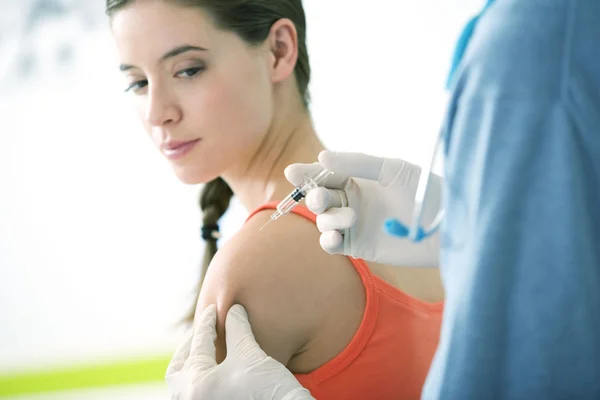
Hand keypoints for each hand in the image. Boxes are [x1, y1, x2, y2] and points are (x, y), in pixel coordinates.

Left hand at [166, 304, 313, 399]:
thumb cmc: (266, 388)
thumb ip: (237, 329)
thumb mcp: (249, 354)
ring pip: (184, 385)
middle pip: (178, 370)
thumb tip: (234, 311)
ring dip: (193, 365)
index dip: (206, 323)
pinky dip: (200, 380)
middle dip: (188, 348)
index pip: (198, 345)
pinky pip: (196, 394)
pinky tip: (215, 370)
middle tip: (201, 332)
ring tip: (207, 351)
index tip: (214, 310)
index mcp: (196, 384)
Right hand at [285, 150, 440, 266]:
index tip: (292, 171)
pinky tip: (334, 238)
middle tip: (321, 197)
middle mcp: (352, 200)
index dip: (307, 173)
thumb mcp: (391, 170)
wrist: (445, 226)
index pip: (325, 175)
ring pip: (323, 220)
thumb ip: (355, 163)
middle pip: (319, 197)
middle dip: (315, 196)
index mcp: (358, 179)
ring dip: (329, 218)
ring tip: (351, 216)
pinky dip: (327, 240)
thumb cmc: (424, 192)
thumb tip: (321, 157)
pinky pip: (331, 243)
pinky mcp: (358, 246)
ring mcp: (354, 224)